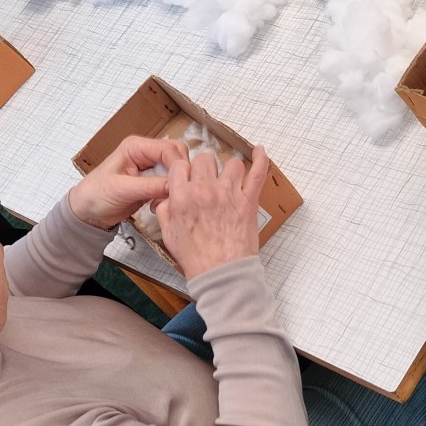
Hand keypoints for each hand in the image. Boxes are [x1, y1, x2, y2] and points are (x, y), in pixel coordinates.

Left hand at [67, 134, 184, 229]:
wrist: (86, 212)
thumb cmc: (96, 195)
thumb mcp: (122, 190)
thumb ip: (150, 186)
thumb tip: (176, 186)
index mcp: (136, 146)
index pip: (168, 149)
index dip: (178, 165)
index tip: (182, 184)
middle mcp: (146, 152)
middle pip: (177, 155)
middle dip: (180, 173)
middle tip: (176, 193)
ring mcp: (150, 167)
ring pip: (176, 169)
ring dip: (176, 184)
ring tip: (166, 200)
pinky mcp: (153, 181)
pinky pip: (171, 182)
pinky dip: (171, 192)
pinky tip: (161, 204)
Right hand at [153, 146, 270, 278]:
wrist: (221, 274)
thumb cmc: (196, 258)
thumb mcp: (168, 234)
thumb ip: (164, 211)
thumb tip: (166, 198)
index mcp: (182, 196)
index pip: (180, 166)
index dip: (183, 172)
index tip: (186, 179)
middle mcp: (204, 189)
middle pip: (204, 159)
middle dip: (204, 168)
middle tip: (206, 182)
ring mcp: (229, 193)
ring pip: (231, 163)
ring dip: (229, 170)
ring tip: (228, 182)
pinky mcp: (248, 201)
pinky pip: (257, 172)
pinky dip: (260, 159)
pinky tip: (259, 151)